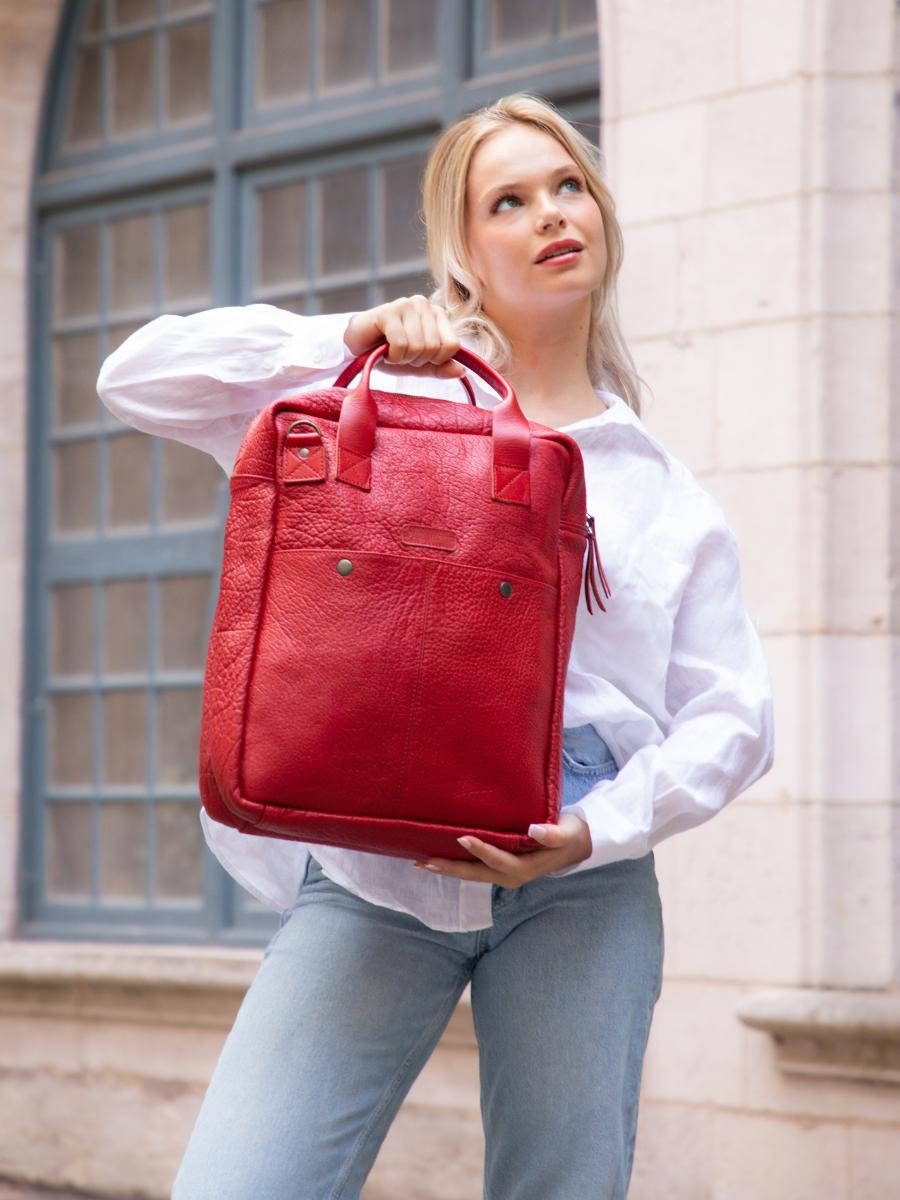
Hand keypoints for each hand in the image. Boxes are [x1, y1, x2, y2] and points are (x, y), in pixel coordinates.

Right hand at [343, 295, 466, 378]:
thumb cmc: (389, 353)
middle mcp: (423, 304)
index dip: (436, 360)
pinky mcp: (387, 312)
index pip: (453, 345)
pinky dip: (392, 355)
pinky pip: (401, 343)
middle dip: (416, 359)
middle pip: (434, 347)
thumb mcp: (419, 364)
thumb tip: (461, 371)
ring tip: (391, 351)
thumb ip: (441, 367)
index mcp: (436, 314)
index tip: (418, 357)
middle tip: (401, 354)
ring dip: (402, 358)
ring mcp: (405, 305)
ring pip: (418, 346)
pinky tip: (383, 349)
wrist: (357, 347)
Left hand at [413, 813, 592, 886]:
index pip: (498, 859)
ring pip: (472, 874)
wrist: (575, 846)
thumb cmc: (569, 834)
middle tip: (424, 862)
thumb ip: (553, 833)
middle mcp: (511, 876)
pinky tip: (440, 857)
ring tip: (422, 862)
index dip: (481, 850)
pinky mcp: (500, 868)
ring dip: (448, 868)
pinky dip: (457, 864)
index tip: (462, 838)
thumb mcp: (567, 832)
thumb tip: (534, 830)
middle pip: (476, 874)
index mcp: (525, 868)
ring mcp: (504, 874)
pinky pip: (475, 868)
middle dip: (450, 868)